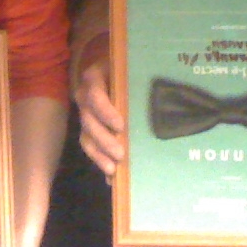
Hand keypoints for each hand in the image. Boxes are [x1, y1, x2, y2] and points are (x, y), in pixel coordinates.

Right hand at [75, 59, 125, 178]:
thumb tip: (160, 94)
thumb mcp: (131, 67)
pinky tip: (111, 178)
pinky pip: (90, 146)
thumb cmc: (130, 68)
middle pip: (88, 119)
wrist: (119, 70)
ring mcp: (85, 113)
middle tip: (120, 153)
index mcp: (94, 78)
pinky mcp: (89, 128)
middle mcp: (85, 96)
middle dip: (103, 139)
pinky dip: (100, 161)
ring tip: (112, 169)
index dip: (105, 111)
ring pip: (86, 135)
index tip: (120, 126)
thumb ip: (137, 79)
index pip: (95, 94)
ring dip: (99, 154)